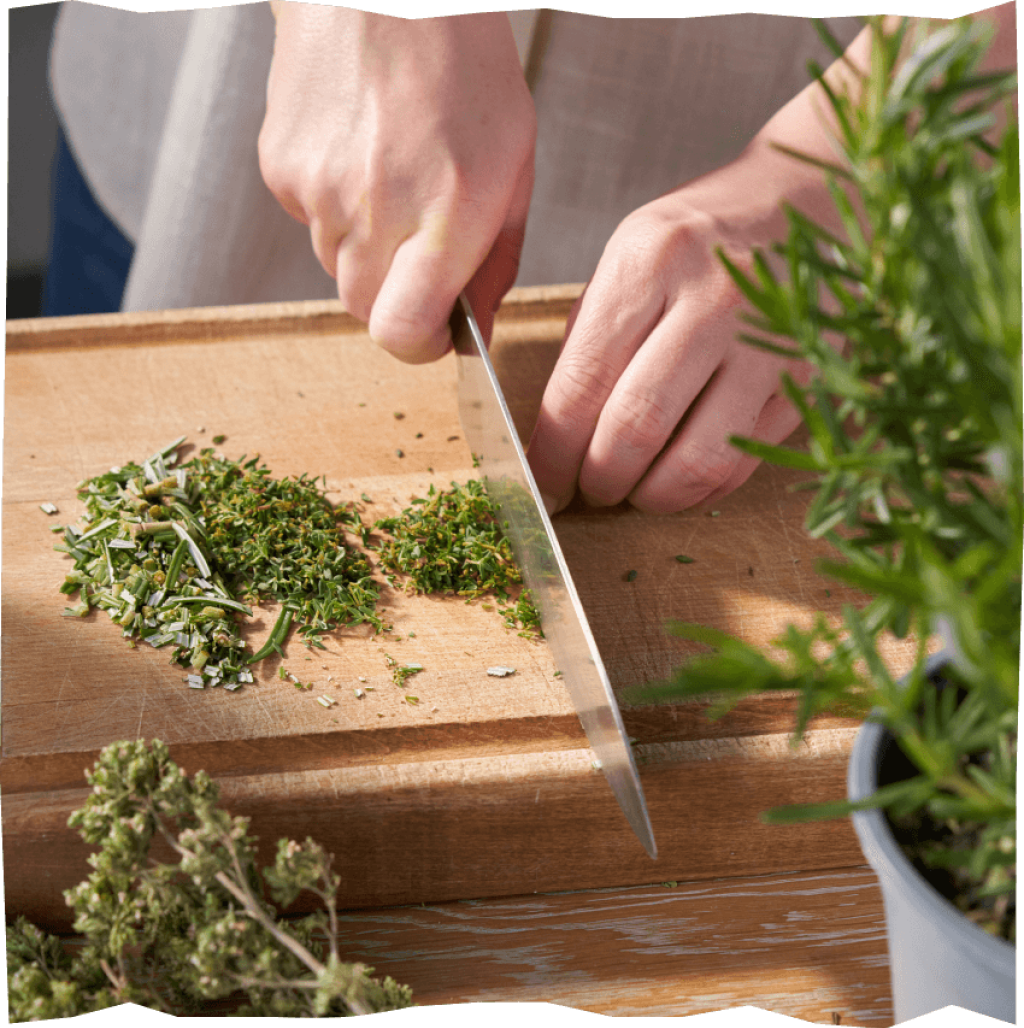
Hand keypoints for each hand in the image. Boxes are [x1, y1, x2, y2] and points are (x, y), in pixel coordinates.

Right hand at [258, 6, 535, 360]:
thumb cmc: (463, 66)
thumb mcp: (514, 164)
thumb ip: (496, 259)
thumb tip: (472, 325)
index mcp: (448, 212)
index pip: (402, 332)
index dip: (418, 345)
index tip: (433, 332)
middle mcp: (379, 208)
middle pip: (365, 310)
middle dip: (393, 298)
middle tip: (418, 247)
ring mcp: (320, 189)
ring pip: (336, 267)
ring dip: (365, 247)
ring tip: (391, 177)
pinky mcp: (281, 168)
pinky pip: (309, 222)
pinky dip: (333, 207)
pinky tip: (357, 153)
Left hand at [527, 138, 838, 515]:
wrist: (809, 203)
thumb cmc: (703, 238)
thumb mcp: (630, 258)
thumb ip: (590, 340)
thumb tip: (555, 435)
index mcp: (649, 261)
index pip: (581, 383)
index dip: (552, 452)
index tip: (541, 483)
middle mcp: (713, 300)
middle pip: (635, 429)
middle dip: (598, 480)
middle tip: (587, 490)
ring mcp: (769, 343)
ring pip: (696, 461)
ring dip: (652, 497)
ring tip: (634, 489)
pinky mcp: (807, 378)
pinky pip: (743, 461)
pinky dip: (702, 488)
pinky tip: (681, 475)